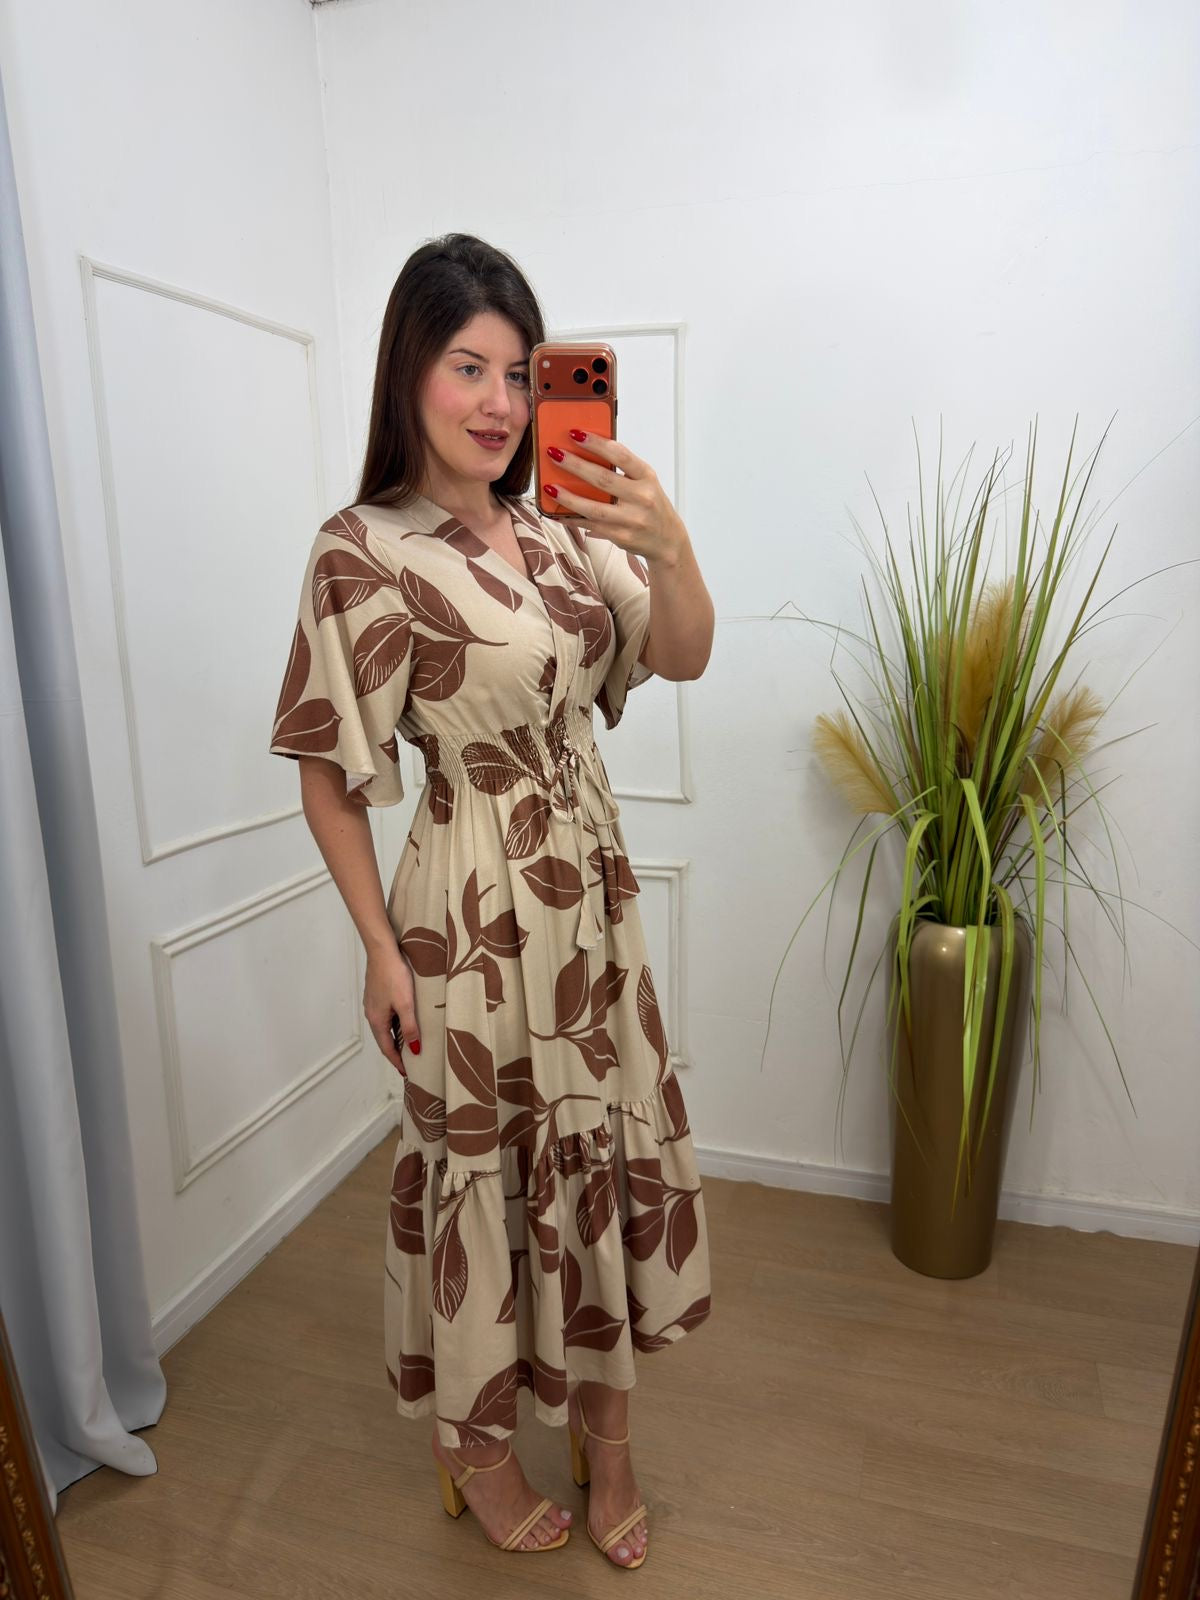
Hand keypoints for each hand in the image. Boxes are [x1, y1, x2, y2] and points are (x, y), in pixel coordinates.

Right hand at [364, 944, 419, 1076]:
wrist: (382, 951)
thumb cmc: (393, 976)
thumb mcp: (406, 1004)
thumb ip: (410, 1027)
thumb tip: (413, 1050)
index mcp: (377, 1021)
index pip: (387, 1048)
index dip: (397, 1062)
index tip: (406, 1073)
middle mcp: (372, 1015)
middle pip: (384, 1039)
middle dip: (396, 1052)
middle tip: (409, 1062)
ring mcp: (373, 1004)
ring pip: (385, 1027)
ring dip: (395, 1037)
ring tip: (409, 1044)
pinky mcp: (376, 994)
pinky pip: (385, 1015)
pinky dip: (394, 1024)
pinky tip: (404, 1020)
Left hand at [543, 432, 686, 565]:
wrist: (667, 540)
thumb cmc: (651, 504)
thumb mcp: (645, 481)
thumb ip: (622, 468)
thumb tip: (586, 452)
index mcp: (647, 476)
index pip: (621, 455)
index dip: (597, 444)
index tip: (575, 434)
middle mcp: (642, 498)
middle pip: (603, 480)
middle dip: (575, 465)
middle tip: (554, 454)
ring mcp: (632, 520)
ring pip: (593, 508)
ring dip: (568, 497)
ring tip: (549, 487)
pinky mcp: (621, 537)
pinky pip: (591, 525)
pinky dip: (571, 518)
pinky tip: (556, 512)